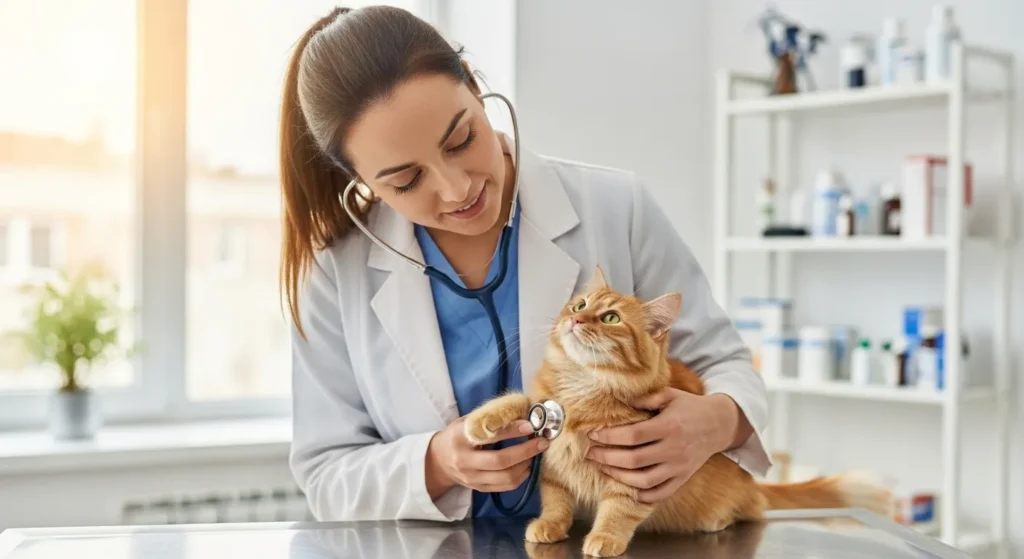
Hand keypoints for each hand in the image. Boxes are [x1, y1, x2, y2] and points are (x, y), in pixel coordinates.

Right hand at [426, 416, 548, 497]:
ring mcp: (472, 478)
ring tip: (535, 453)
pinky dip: (521, 476)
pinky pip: (505, 486)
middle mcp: (465, 461)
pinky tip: (526, 465)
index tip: (529, 425)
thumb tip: (521, 413)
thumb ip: (488, 419)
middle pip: (500, 461)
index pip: (488, 435)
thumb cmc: (456, 436)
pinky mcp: (480, 489)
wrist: (438, 462)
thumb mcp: (466, 422)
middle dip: (525, 451)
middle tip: (542, 442)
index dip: (511, 431)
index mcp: (460, 439)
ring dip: (526, 465)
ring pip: (506, 477)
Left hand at [585, 389, 737, 503]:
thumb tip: (621, 401)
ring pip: (644, 481)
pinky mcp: (682, 478)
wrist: (720, 424)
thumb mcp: (670, 395)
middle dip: (607, 458)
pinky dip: (643, 495)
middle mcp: (674, 449)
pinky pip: (661, 493)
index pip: (633, 436)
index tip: (593, 435)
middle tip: (590, 454)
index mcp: (669, 426)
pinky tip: (627, 488)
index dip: (610, 437)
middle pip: (634, 460)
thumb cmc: (690, 407)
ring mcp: (679, 467)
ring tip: (603, 468)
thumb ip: (646, 398)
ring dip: (619, 477)